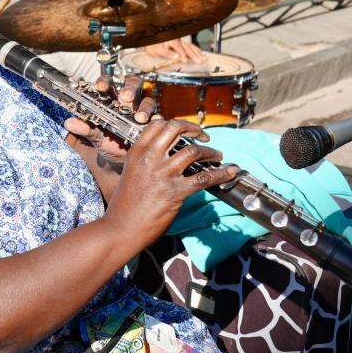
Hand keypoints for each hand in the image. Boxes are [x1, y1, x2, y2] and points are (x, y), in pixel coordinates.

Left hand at [64, 75, 156, 166]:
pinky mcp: (154, 124)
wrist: (121, 161)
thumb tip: (68, 123)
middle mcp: (129, 103)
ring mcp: (143, 112)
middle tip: (126, 97)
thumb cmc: (108, 142)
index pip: (109, 84)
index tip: (100, 86)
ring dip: (144, 107)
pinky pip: (158, 118)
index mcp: (111, 100)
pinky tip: (153, 126)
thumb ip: (85, 128)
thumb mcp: (96, 137)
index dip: (105, 82)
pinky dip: (156, 121)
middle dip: (130, 89)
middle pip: (133, 85)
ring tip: (140, 118)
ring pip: (148, 100)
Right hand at [102, 118, 238, 242]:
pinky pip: (204, 178)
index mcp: (137, 152)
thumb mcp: (130, 173)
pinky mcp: (175, 191)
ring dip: (210, 152)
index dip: (176, 123)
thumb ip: (145, 159)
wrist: (121, 228)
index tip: (186, 130)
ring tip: (217, 155)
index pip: (158, 125)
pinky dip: (221, 173)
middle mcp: (150, 158)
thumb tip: (164, 152)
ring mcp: (163, 173)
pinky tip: (230, 172)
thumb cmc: (125, 205)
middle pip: (176, 129)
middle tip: (203, 136)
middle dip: (194, 129)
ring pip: (193, 151)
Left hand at [142, 37, 205, 63]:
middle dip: (194, 55)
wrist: (152, 37)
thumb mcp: (156, 50)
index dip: (182, 54)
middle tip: (200, 61)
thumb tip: (176, 57)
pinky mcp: (181, 42)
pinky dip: (196, 49)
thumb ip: (166, 53)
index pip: (178, 48)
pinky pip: (190, 45)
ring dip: (197, 53)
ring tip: (203, 59)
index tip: (185, 60)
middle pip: (187, 48)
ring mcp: (180, 41)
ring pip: (190, 47)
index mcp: (170, 41)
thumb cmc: (153, 44)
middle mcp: (177, 40)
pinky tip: (201, 53)